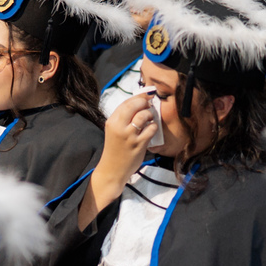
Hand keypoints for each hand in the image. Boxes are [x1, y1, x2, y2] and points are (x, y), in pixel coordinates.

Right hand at [78, 93, 157, 229]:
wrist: (112, 170)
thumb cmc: (115, 149)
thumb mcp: (114, 130)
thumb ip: (123, 118)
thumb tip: (140, 103)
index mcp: (112, 121)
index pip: (126, 102)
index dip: (138, 97)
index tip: (146, 95)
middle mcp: (119, 127)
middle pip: (135, 105)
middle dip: (145, 102)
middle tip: (149, 105)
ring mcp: (129, 136)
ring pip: (144, 115)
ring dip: (150, 114)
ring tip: (150, 118)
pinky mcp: (139, 144)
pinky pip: (151, 129)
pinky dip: (153, 127)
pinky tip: (151, 129)